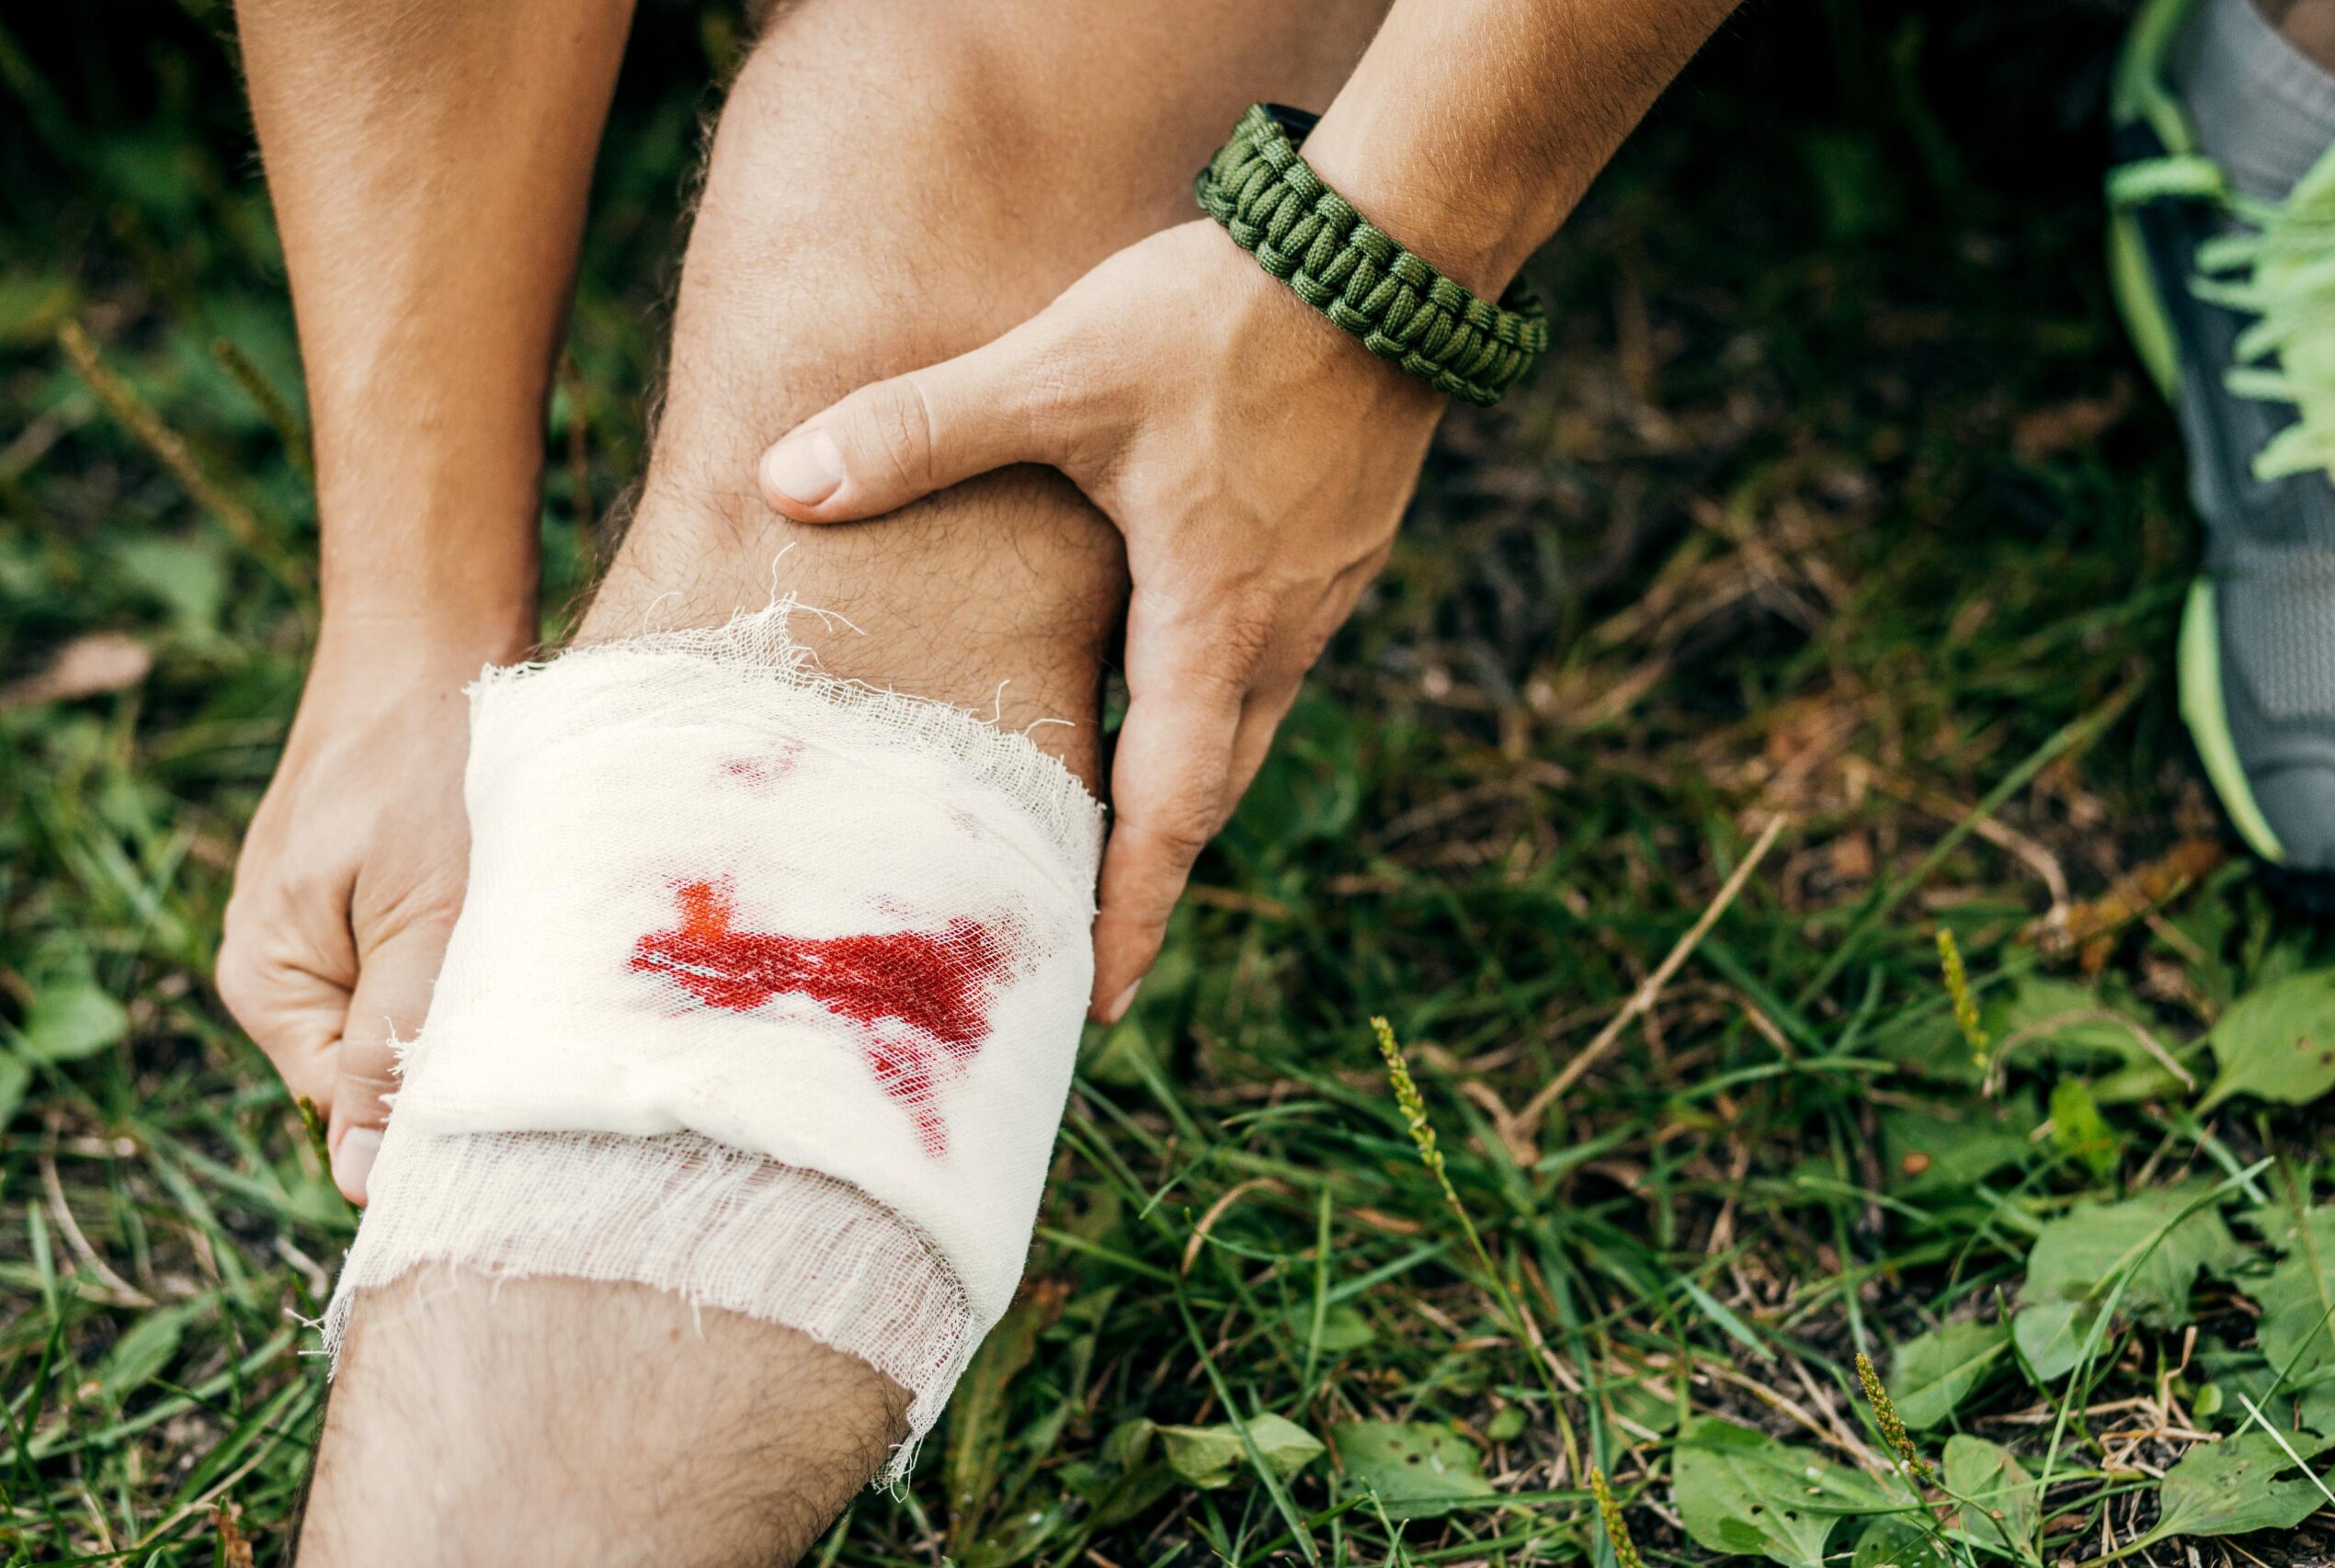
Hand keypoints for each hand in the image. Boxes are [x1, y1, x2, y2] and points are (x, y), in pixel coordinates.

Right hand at [217, 616, 524, 1200]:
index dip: (434, 1109)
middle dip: (459, 1044)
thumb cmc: (428, 768)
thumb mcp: (424, 920)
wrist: (436, 636)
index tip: (521, 1085)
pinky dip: (480, 946)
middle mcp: (285, 965)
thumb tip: (359, 1178)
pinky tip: (526, 913)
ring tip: (533, 944)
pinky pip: (431, 956)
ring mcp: (331, 924)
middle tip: (544, 1009)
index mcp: (269, 983)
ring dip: (479, 993)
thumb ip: (395, 1044)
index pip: (349, 1107)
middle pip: (381, 1064)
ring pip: (416, 1010)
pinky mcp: (380, 889)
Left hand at [755, 220, 1444, 1021]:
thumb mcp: (1059, 372)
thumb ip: (923, 428)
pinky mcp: (1330, 556)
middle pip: (1206, 796)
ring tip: (1105, 836)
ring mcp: (1314, 600)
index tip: (1099, 1003)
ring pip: (1236, 732)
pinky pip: (1260, 668)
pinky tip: (1157, 684)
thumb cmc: (1230, 319)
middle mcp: (1274, 638)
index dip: (1130, 912)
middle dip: (1145, 878)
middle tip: (1082, 945)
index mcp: (1209, 627)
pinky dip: (1205, 712)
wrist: (1391, 252)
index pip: (1170, 812)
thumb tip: (787, 482)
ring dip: (1175, 794)